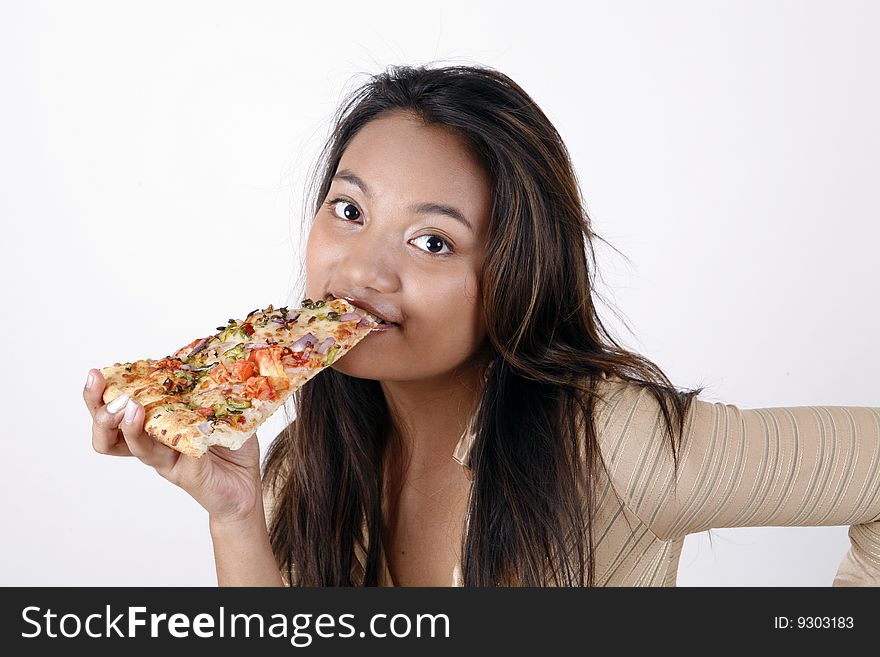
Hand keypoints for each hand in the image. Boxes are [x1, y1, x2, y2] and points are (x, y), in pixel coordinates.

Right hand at [84, 368, 263, 523]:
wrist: (245, 486)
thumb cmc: (229, 446)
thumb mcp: (217, 408)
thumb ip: (205, 388)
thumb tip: (202, 355)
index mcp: (154, 426)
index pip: (115, 411)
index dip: (99, 395)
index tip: (96, 374)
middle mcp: (153, 445)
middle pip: (108, 434)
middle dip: (98, 409)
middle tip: (103, 389)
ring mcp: (166, 461)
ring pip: (133, 447)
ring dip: (128, 426)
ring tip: (131, 408)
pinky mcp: (186, 473)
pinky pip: (174, 456)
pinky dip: (173, 440)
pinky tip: (183, 426)